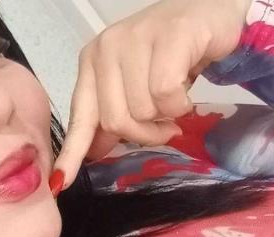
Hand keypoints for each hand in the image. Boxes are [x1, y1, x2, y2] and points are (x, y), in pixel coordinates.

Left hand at [49, 0, 252, 196]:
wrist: (213, 13)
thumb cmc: (172, 54)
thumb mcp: (136, 86)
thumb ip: (114, 114)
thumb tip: (95, 153)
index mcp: (92, 62)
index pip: (80, 116)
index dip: (72, 152)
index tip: (60, 183)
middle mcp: (107, 48)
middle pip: (115, 121)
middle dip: (145, 133)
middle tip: (166, 125)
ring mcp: (135, 38)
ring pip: (143, 110)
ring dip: (167, 117)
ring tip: (178, 100)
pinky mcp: (169, 36)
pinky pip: (167, 93)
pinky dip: (182, 103)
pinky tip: (188, 90)